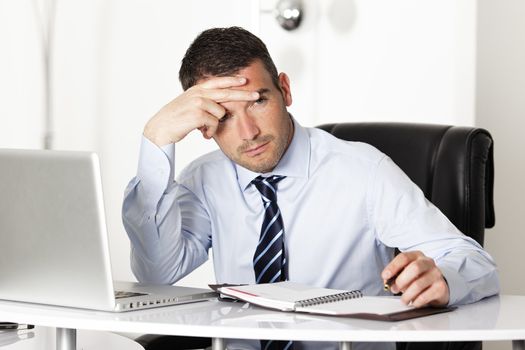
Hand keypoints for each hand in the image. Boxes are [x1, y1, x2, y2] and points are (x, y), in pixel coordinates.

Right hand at [143, 77, 259, 145]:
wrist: (160, 128)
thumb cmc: (176, 120)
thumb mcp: (190, 105)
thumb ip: (205, 103)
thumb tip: (222, 108)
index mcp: (196, 90)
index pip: (218, 82)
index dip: (232, 80)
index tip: (245, 81)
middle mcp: (198, 93)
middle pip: (227, 93)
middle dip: (244, 94)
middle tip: (257, 95)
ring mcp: (198, 103)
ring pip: (221, 113)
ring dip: (215, 125)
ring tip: (203, 129)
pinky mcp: (198, 114)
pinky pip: (215, 124)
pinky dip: (210, 131)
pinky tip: (201, 133)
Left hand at [381, 251, 448, 306]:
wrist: (438, 286)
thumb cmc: (418, 278)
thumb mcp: (407, 272)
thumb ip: (396, 275)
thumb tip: (387, 281)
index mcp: (417, 256)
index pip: (404, 257)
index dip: (393, 267)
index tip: (385, 276)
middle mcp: (428, 262)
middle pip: (414, 268)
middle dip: (401, 280)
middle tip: (394, 289)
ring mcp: (436, 274)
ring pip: (418, 284)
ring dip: (407, 295)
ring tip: (404, 299)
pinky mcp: (440, 287)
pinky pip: (425, 296)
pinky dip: (416, 301)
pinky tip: (414, 302)